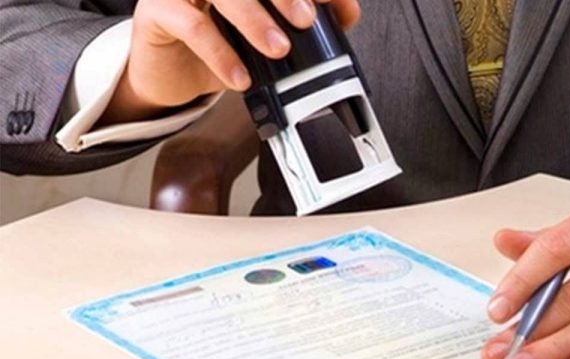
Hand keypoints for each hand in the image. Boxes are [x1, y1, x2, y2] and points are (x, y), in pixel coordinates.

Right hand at [100, 0, 360, 123]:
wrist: (174, 75)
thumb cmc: (223, 46)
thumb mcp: (268, 34)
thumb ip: (305, 20)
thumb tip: (348, 12)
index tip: (333, 2)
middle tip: (305, 20)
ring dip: (253, 19)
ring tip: (278, 50)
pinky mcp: (158, 11)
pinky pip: (191, 25)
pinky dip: (220, 53)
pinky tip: (240, 77)